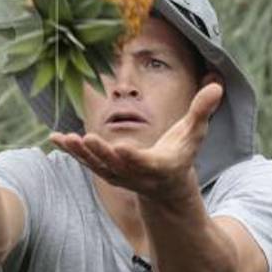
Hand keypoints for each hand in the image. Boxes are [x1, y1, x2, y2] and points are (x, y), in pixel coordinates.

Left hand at [49, 83, 222, 199]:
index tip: (121, 149)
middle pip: (117, 166)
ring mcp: (119, 176)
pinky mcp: (106, 172)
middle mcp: (137, 175)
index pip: (147, 163)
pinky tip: (54, 138)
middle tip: (87, 140)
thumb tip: (217, 85)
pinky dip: (72, 151)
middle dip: (102, 154)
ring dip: (81, 153)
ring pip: (97, 166)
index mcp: (160, 166)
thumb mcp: (195, 133)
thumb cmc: (181, 153)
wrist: (167, 186)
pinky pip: (86, 162)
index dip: (134, 158)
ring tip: (65, 140)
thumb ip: (202, 110)